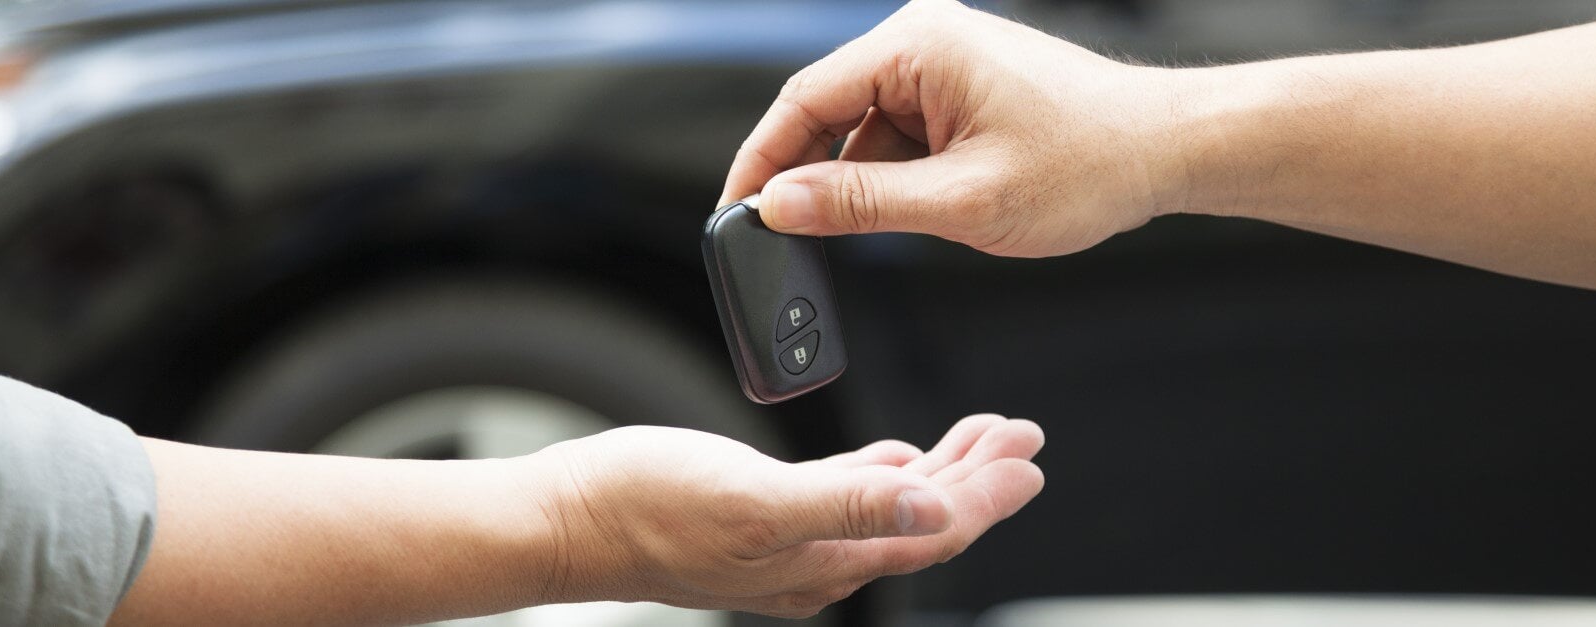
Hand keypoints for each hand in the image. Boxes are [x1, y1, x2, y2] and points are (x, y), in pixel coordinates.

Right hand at [512, 414, 1043, 617]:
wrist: (567, 519)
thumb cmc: (647, 510)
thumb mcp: (757, 503)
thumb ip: (850, 507)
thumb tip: (934, 514)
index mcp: (826, 561)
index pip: (931, 532)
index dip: (985, 495)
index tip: (1027, 456)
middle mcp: (817, 559)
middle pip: (921, 522)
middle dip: (977, 479)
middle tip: (1020, 436)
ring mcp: (790, 539)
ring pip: (888, 507)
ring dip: (939, 472)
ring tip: (981, 437)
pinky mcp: (760, 514)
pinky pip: (843, 497)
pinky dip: (880, 473)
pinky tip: (896, 456)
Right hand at [719, 0, 1188, 256]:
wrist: (1168, 151)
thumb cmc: (1088, 164)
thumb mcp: (962, 201)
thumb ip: (861, 204)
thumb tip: (781, 205)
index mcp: (917, 46)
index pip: (804, 99)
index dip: (761, 163)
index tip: (735, 214)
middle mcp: (923, 41)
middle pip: (826, 111)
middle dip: (808, 179)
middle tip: (780, 242)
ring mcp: (942, 64)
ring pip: (862, 131)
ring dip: (860, 185)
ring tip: (884, 234)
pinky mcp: (960, 90)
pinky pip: (899, 135)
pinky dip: (894, 179)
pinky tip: (913, 215)